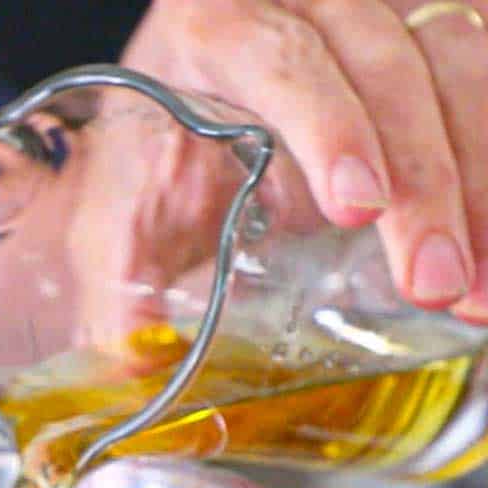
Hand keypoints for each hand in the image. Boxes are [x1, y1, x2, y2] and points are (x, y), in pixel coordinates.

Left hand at [122, 0, 487, 321]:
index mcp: (215, 23)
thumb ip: (120, 282)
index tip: (357, 210)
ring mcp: (381, 5)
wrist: (188, 97)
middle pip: (389, 68)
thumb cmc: (156, 151)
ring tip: (477, 292)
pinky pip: (484, 75)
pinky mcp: (429, 29)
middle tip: (437, 285)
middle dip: (425, 186)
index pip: (284, 62)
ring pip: (459, 68)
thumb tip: (128, 367)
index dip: (330, 129)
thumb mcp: (123, 210)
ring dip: (480, 184)